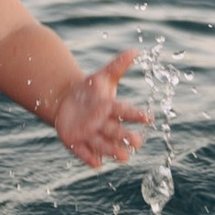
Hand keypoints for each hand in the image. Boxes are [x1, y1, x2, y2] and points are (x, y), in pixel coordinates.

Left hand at [52, 50, 151, 167]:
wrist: (65, 101)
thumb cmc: (89, 90)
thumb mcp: (102, 77)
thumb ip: (118, 65)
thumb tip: (136, 51)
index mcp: (111, 108)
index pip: (125, 111)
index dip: (136, 114)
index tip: (149, 118)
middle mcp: (103, 124)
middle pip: (116, 131)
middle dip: (127, 137)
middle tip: (138, 142)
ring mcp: (90, 135)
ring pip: (103, 144)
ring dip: (113, 151)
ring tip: (125, 157)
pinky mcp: (76, 143)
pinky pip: (83, 153)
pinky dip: (90, 158)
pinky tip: (97, 164)